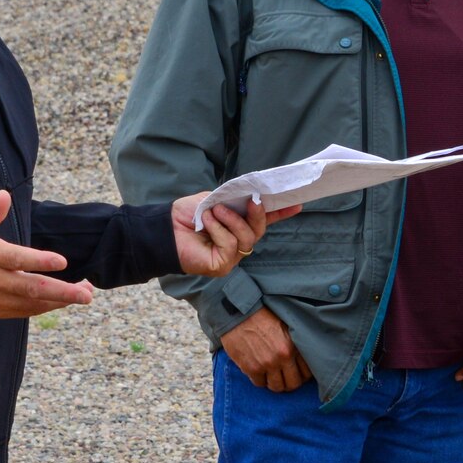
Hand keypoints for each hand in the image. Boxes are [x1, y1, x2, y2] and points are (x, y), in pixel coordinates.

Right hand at [0, 191, 95, 318]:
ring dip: (59, 302)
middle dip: (63, 292)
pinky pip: (24, 312)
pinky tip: (61, 302)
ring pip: (32, 304)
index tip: (62, 262)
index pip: (18, 259)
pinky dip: (44, 308)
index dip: (40, 261)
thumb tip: (5, 195)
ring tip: (83, 296)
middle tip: (87, 293)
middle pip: (32, 288)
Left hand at [170, 194, 300, 276]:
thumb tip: (252, 197)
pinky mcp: (222, 266)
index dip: (280, 213)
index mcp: (237, 225)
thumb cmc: (187, 216)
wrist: (165, 229)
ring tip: (215, 212)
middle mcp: (238, 242)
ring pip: (247, 238)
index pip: (263, 220)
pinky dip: (219, 230)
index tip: (297, 203)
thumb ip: (233, 200)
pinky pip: (231, 245)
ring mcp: (231, 257)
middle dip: (258, 214)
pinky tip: (207, 224)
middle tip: (252, 200)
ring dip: (232, 221)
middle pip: (258, 230)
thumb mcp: (214, 200)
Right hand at [220, 307, 313, 391]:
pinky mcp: (251, 368)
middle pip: (293, 384)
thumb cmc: (262, 316)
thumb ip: (294, 343)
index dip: (303, 375)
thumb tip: (301, 358)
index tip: (299, 373)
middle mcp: (282, 357)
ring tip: (272, 376)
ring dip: (275, 383)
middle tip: (286, 378)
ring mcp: (266, 364)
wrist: (239, 313)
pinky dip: (260, 380)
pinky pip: (259, 384)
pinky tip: (259, 371)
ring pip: (277, 387)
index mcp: (293, 346)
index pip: (307, 372)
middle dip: (290, 383)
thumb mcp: (285, 326)